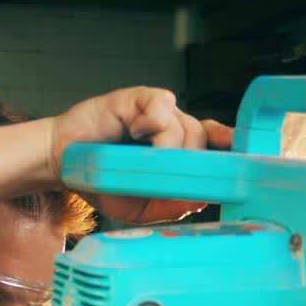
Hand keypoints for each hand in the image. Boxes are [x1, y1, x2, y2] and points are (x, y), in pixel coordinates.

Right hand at [48, 87, 233, 224]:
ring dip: (165, 150)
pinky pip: (162, 105)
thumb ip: (172, 204)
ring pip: (184, 127)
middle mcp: (171, 125)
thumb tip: (201, 199)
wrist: (63, 164)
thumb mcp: (142, 207)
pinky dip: (154, 121)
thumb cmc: (103, 182)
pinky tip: (136, 132)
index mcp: (176, 149)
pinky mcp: (135, 98)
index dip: (229, 147)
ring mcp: (155, 110)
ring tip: (137, 158)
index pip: (214, 142)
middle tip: (157, 175)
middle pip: (201, 139)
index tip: (242, 158)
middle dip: (186, 164)